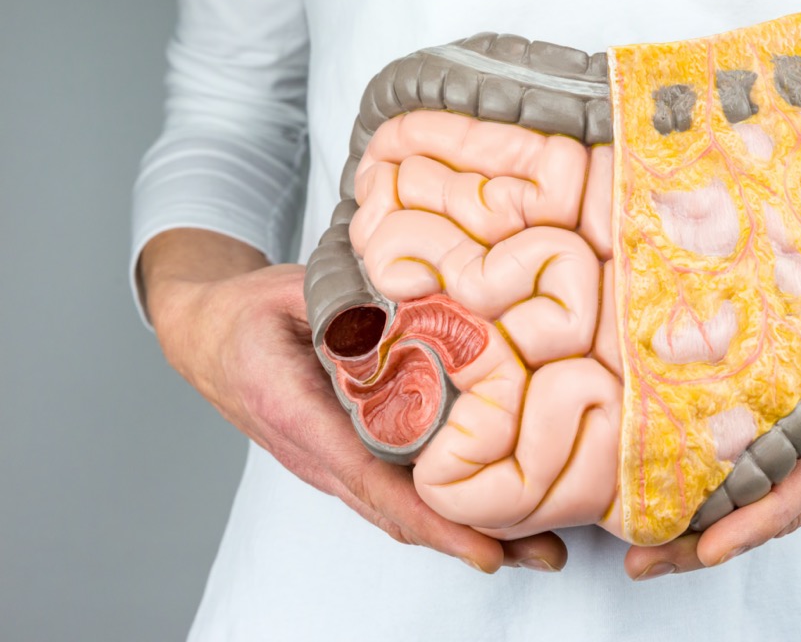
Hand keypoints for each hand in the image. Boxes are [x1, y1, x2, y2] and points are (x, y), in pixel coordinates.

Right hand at [143, 231, 566, 573]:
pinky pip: (397, 492)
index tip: (486, 548)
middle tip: (546, 553)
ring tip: (540, 544)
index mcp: (298, 415)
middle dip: (471, 538)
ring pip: (402, 511)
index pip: (372, 479)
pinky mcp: (346, 460)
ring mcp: (331, 465)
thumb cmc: (247, 315)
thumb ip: (347, 302)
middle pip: (398, 513)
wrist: (207, 338)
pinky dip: (446, 509)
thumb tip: (418, 301)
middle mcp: (316, 456)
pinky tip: (495, 511)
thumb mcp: (289, 293)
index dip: (433, 518)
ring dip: (468, 530)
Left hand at [625, 207, 800, 580]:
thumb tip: (742, 262)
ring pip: (791, 507)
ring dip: (727, 531)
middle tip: (646, 559)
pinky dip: (756, 508)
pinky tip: (708, 509)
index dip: (755, 515)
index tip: (706, 543)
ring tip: (659, 547)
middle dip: (713, 541)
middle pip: (787, 510)